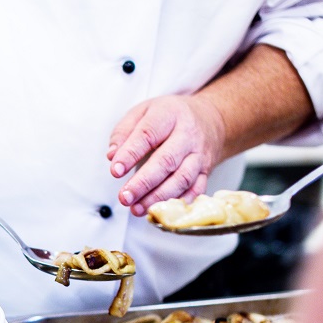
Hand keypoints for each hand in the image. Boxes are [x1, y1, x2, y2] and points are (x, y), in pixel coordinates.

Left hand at [108, 94, 226, 215]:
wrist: (211, 119)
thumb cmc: (170, 117)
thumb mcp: (143, 112)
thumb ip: (123, 131)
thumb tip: (112, 155)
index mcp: (169, 115)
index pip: (148, 135)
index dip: (130, 154)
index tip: (115, 170)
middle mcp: (188, 135)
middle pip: (167, 161)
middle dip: (143, 183)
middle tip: (125, 197)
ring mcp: (199, 155)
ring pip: (182, 179)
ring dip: (158, 197)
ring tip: (136, 208)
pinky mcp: (206, 171)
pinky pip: (196, 190)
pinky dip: (178, 202)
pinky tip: (160, 210)